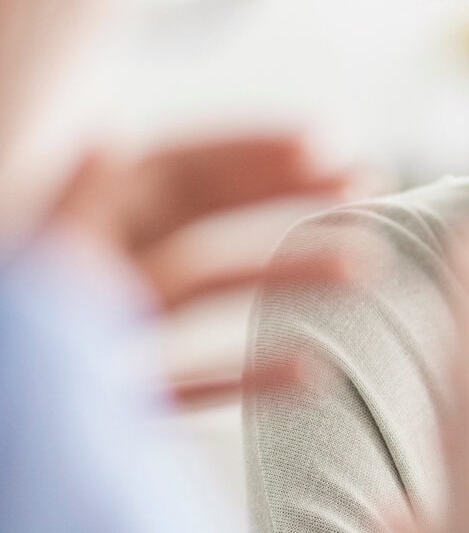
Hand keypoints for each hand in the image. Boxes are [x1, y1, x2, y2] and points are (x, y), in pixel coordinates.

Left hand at [41, 133, 363, 406]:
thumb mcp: (37, 264)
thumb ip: (72, 207)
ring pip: (219, 294)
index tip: (324, 143)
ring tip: (365, 272)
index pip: (183, 167)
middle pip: (214, 220)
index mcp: (82, 223)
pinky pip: (198, 380)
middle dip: (289, 200)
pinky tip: (312, 375)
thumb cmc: (0, 336)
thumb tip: (110, 136)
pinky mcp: (120, 396)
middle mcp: (107, 266)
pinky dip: (254, 376)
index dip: (253, 151)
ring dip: (293, 278)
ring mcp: (118, 331)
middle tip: (368, 183)